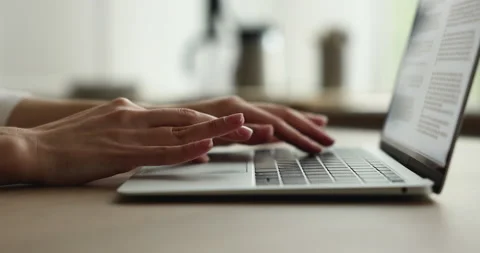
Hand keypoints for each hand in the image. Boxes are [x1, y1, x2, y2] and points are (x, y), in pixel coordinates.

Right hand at [20, 98, 251, 184]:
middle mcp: (135, 116)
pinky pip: (162, 151)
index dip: (204, 119)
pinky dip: (186, 150)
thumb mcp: (105, 128)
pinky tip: (205, 147)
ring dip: (214, 132)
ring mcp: (130, 133)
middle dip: (218, 122)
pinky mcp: (123, 152)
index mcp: (131, 111)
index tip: (226, 122)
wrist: (36, 148)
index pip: (176, 115)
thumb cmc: (69, 142)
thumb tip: (158, 142)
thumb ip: (134, 134)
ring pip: (181, 133)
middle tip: (246, 122)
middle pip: (186, 119)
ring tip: (242, 130)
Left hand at [180, 96, 333, 152]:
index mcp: (234, 109)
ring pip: (278, 113)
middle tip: (329, 143)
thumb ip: (235, 134)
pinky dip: (286, 120)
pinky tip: (297, 125)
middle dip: (308, 130)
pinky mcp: (237, 114)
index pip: (276, 124)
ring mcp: (239, 107)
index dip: (298, 137)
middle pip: (283, 115)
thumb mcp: (204, 136)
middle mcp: (240, 105)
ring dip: (302, 123)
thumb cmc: (175, 130)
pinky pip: (268, 115)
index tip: (315, 149)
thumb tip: (266, 133)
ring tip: (323, 130)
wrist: (155, 120)